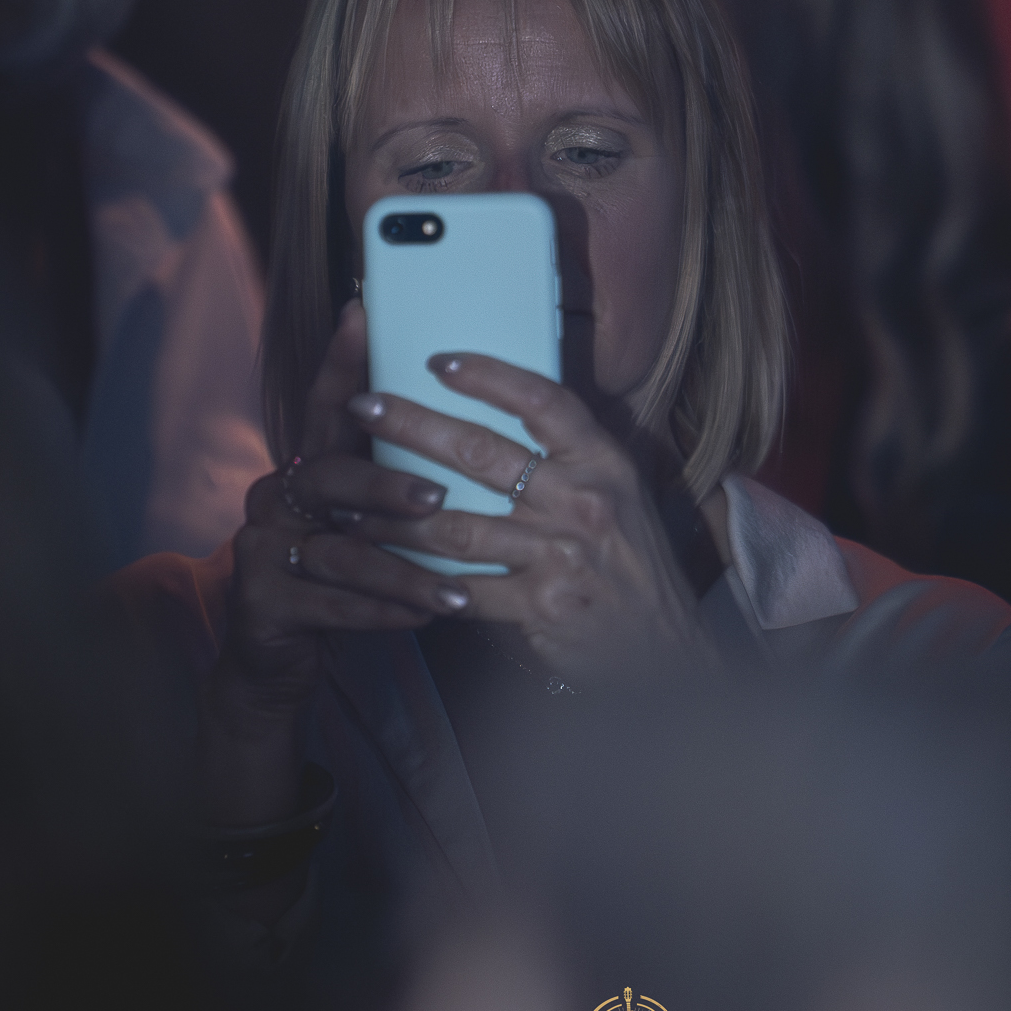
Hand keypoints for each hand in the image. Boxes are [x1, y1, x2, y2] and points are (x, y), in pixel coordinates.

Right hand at [210, 302, 472, 722]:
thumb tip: (472, 432)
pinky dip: (382, 612)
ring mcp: (262, 546)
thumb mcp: (366, 520)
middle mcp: (278, 495)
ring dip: (403, 570)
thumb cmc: (343, 573)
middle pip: (331, 476)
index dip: (341, 359)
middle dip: (387, 484)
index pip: (325, 404)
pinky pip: (331, 604)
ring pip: (340, 551)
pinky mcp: (262, 600)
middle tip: (438, 496)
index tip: (361, 313)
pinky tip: (421, 617)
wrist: (278, 653)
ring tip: (454, 588)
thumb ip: (397, 476)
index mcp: (309, 465)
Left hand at [341, 353, 717, 687]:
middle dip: (412, 426)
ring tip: (347, 501)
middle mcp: (583, 501)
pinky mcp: (541, 606)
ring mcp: (561, 555)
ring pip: (457, 525)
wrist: (663, 650)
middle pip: (483, 453)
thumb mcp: (618, 494)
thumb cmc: (630, 563)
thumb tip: (493, 412)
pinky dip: (418, 580)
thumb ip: (567, 457)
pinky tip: (381, 568)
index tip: (438, 361)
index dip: (489, 376)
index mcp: (602, 461)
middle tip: (363, 406)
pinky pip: (464, 589)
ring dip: (393, 514)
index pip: (542, 401)